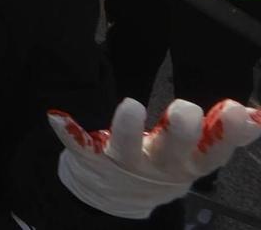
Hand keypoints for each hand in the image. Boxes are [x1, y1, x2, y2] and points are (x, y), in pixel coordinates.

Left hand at [52, 98, 260, 217]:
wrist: (118, 194)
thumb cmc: (164, 162)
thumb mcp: (196, 154)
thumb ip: (222, 134)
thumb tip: (254, 114)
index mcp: (188, 163)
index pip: (213, 153)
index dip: (226, 136)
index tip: (237, 111)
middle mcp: (159, 167)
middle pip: (173, 152)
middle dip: (180, 132)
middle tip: (184, 109)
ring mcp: (124, 165)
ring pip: (126, 149)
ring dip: (126, 129)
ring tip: (129, 105)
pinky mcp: (92, 159)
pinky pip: (79, 146)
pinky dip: (69, 133)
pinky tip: (57, 117)